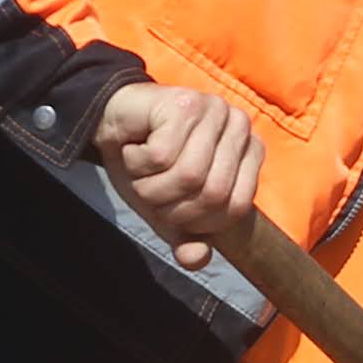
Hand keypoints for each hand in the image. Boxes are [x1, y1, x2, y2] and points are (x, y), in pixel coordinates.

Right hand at [95, 83, 264, 263]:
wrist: (112, 123)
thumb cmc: (147, 165)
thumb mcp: (169, 209)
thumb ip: (187, 236)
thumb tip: (196, 259)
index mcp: (250, 151)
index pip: (234, 209)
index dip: (197, 221)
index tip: (169, 207)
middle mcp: (239, 126)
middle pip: (212, 194)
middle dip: (169, 205)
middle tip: (147, 188)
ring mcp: (214, 111)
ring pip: (188, 176)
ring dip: (150, 185)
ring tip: (140, 169)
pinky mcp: (184, 103)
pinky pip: (162, 156)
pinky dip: (138, 162)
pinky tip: (133, 148)